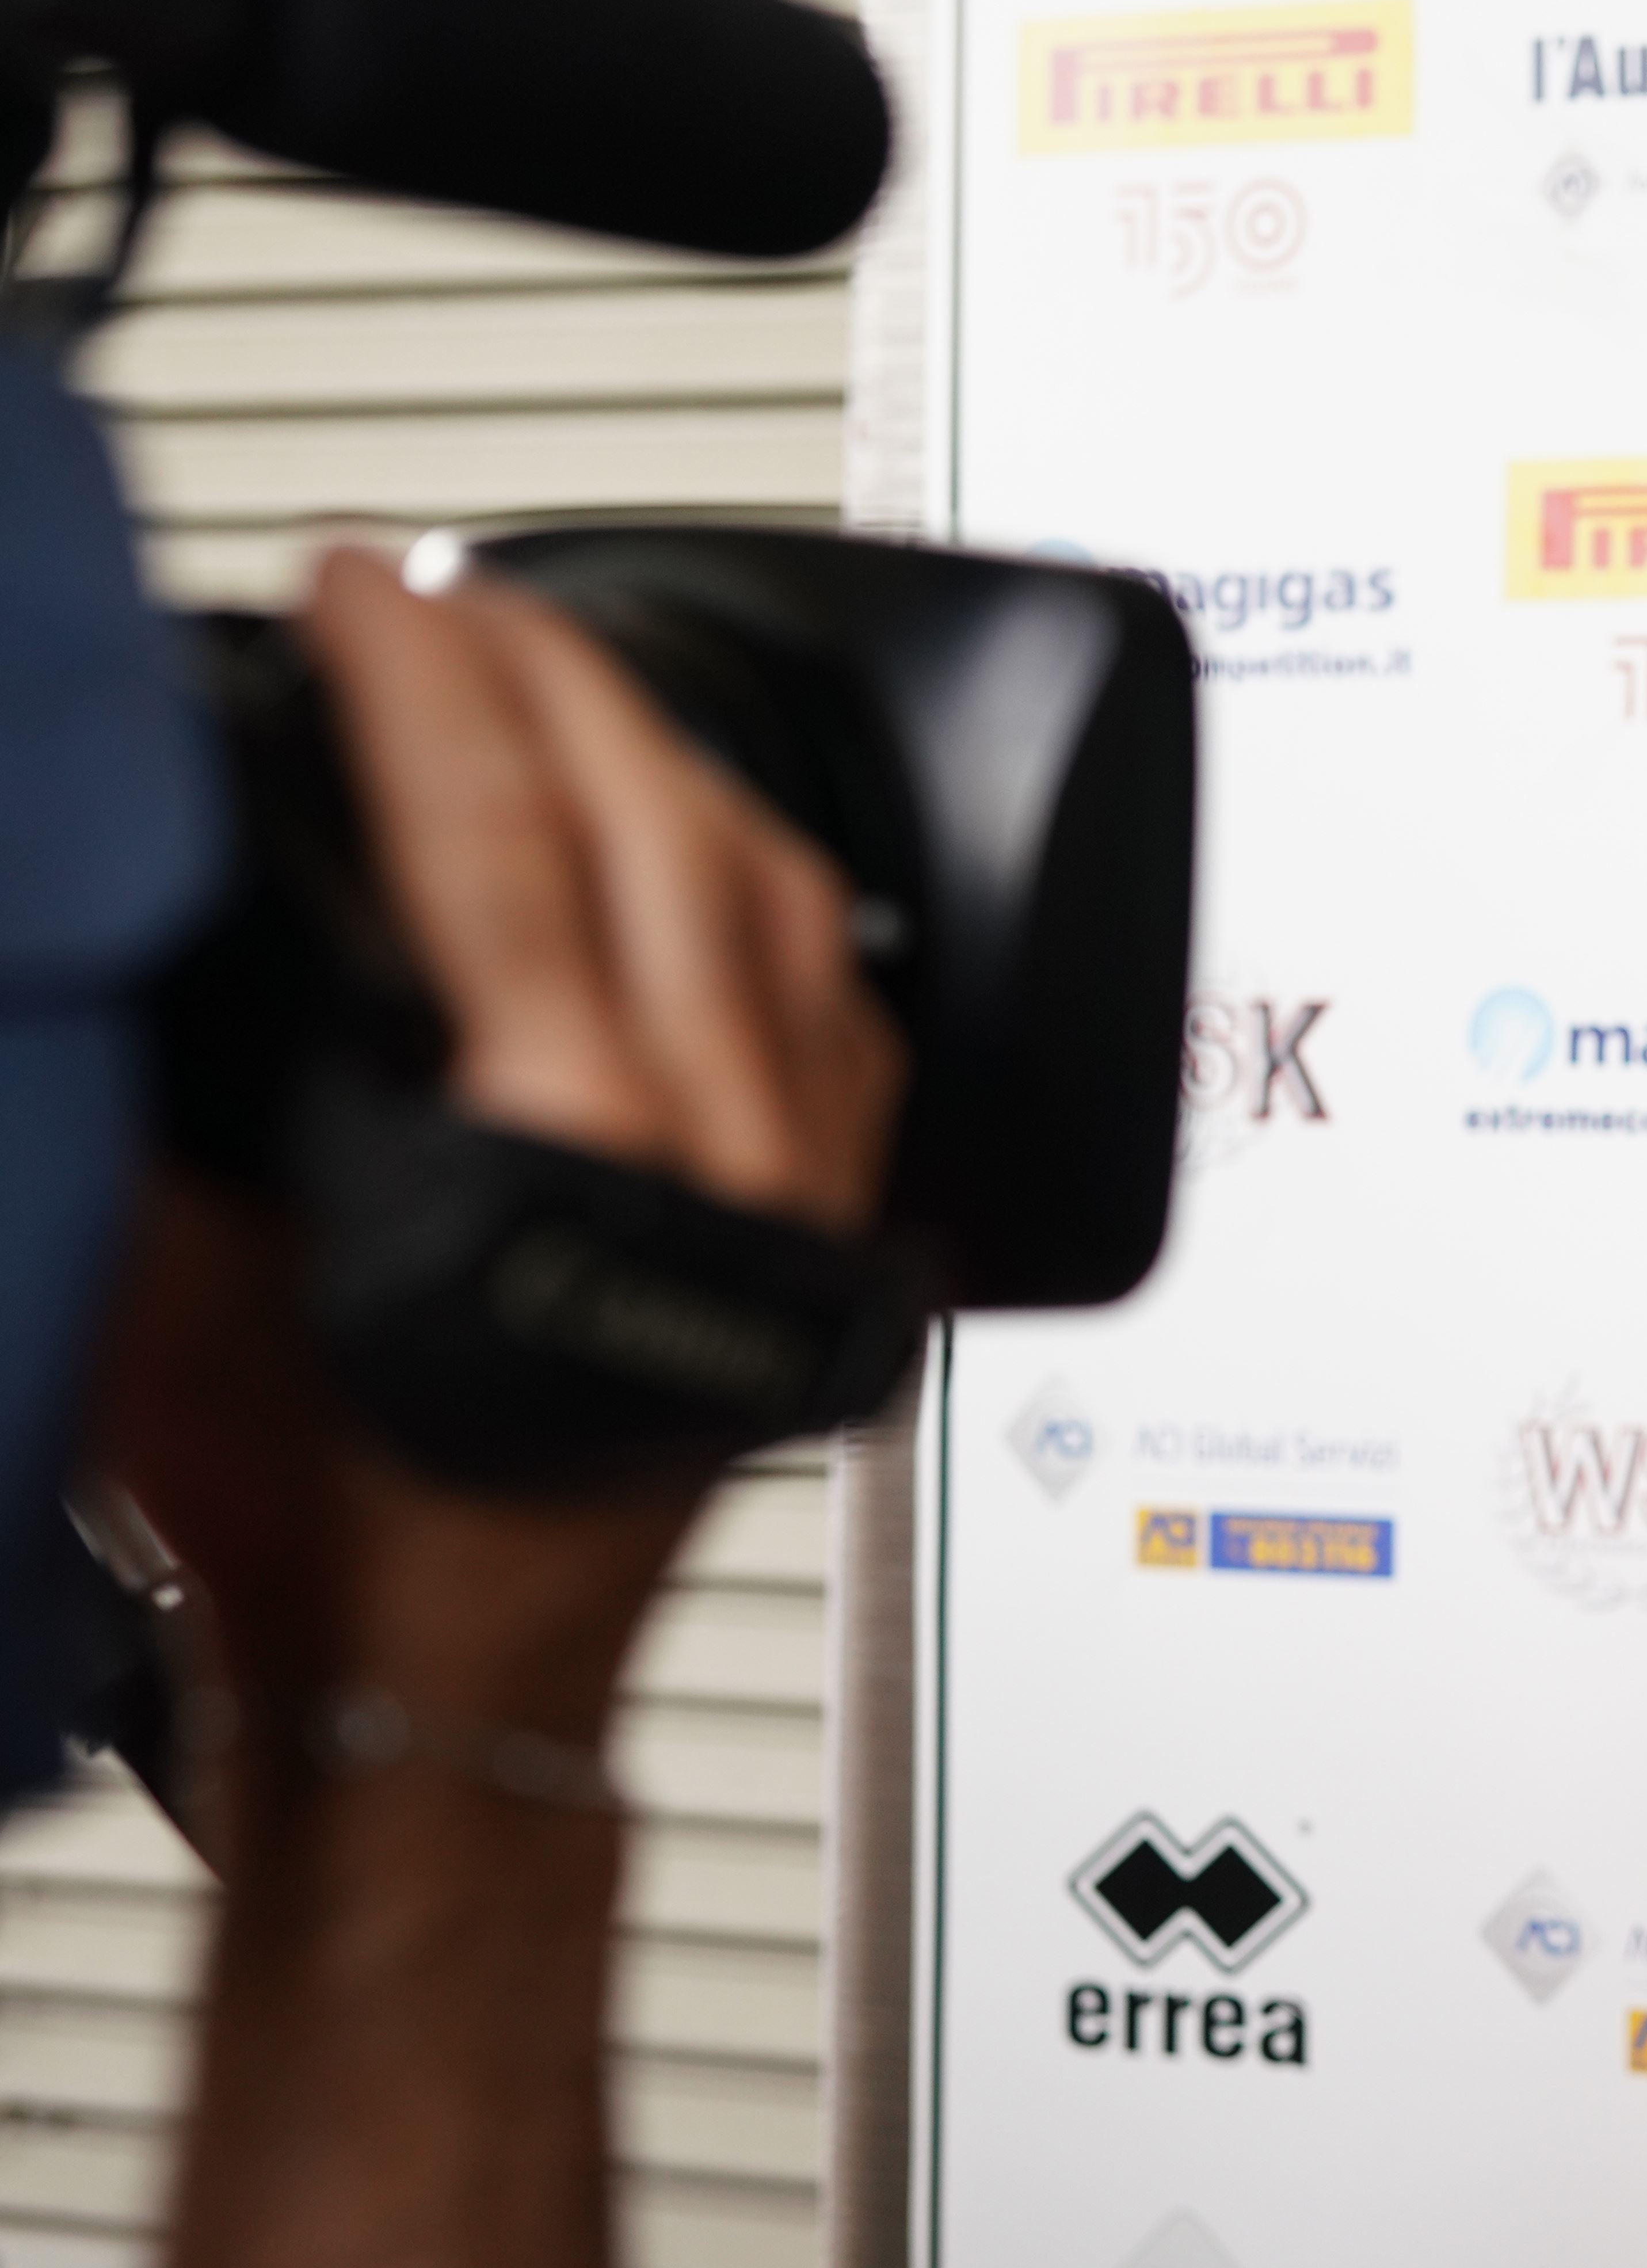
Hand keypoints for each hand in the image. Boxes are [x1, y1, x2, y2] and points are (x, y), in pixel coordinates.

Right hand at [91, 546, 906, 1770]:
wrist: (436, 1680)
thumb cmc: (325, 1519)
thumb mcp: (190, 1262)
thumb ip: (199, 1073)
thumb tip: (182, 891)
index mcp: (565, 1147)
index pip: (493, 829)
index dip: (413, 677)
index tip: (360, 587)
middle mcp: (725, 1161)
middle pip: (667, 831)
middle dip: (549, 680)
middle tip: (449, 599)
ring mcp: (801, 1199)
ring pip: (787, 905)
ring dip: (677, 767)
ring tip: (567, 685)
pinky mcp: (832, 1237)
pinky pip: (844, 1010)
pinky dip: (768, 900)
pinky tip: (706, 852)